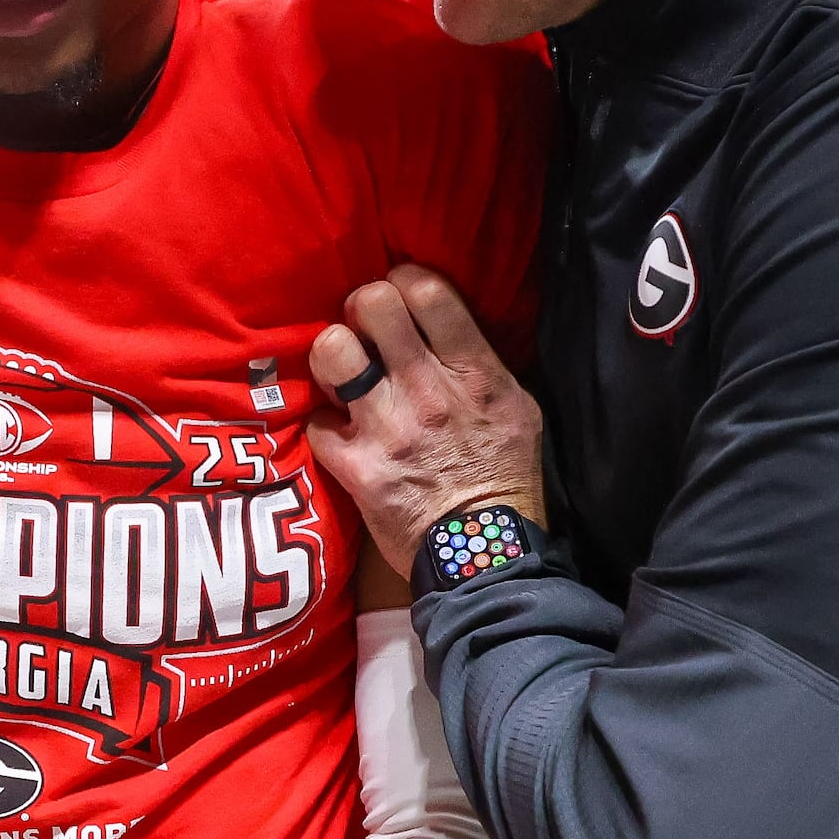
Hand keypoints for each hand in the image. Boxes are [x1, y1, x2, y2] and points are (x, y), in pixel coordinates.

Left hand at [305, 266, 547, 568]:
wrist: (486, 557)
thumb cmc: (509, 480)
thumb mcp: (520, 410)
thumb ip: (485, 365)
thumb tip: (451, 329)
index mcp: (474, 373)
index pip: (427, 291)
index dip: (404, 281)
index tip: (400, 298)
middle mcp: (427, 390)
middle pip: (371, 305)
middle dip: (362, 309)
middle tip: (367, 331)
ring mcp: (387, 429)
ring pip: (331, 351)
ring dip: (334, 357)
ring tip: (345, 374)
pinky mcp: (356, 468)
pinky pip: (317, 421)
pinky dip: (327, 427)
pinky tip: (343, 436)